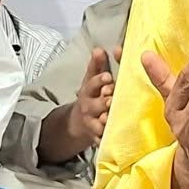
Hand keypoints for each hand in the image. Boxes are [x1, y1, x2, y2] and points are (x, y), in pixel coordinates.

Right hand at [39, 46, 117, 164]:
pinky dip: (104, 139)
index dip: (100, 81)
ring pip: (98, 122)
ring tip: (110, 118)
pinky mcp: (97, 137)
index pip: (92, 84)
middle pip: (95, 104)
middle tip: (111, 99)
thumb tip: (99, 49)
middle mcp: (88, 107)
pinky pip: (101, 139)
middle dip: (103, 101)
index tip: (108, 77)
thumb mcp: (91, 81)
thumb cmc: (91, 98)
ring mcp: (92, 123)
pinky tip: (110, 137)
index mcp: (88, 91)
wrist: (77, 124)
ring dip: (104, 120)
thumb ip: (97, 66)